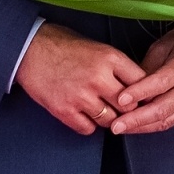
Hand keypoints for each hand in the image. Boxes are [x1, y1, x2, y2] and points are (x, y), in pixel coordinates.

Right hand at [15, 23, 146, 134]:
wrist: (29, 49)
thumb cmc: (64, 45)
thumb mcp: (98, 47)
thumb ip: (117, 66)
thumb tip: (136, 84)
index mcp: (110, 58)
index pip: (142, 81)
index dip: (144, 91)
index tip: (143, 96)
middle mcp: (99, 78)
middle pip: (129, 106)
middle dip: (128, 109)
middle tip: (123, 108)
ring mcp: (81, 96)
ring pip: (110, 120)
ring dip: (109, 118)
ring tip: (103, 111)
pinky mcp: (64, 110)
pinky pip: (88, 128)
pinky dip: (89, 125)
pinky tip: (85, 115)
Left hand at [111, 28, 173, 134]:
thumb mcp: (162, 46)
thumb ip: (146, 68)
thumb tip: (128, 87)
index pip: (161, 83)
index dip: (140, 92)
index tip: (121, 99)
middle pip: (163, 107)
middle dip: (137, 119)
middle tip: (117, 124)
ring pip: (166, 120)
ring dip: (142, 127)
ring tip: (122, 128)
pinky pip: (170, 123)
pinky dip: (151, 127)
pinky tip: (136, 127)